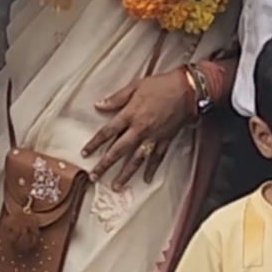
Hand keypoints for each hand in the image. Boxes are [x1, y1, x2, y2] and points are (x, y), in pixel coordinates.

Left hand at [82, 70, 193, 188]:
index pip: (108, 132)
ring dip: (125, 174)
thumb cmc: (161, 85)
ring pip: (136, 159)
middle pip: (118, 150)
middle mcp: (139, 129)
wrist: (186, 89)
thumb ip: (117, 98)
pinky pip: (157, 158)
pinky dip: (152, 169)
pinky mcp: (165, 140)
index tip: (85, 153)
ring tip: (116, 186)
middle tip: (94, 177)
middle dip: (105, 164)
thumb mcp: (135, 86)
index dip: (95, 143)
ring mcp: (153, 137)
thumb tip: (99, 105)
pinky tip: (147, 179)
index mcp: (130, 114)